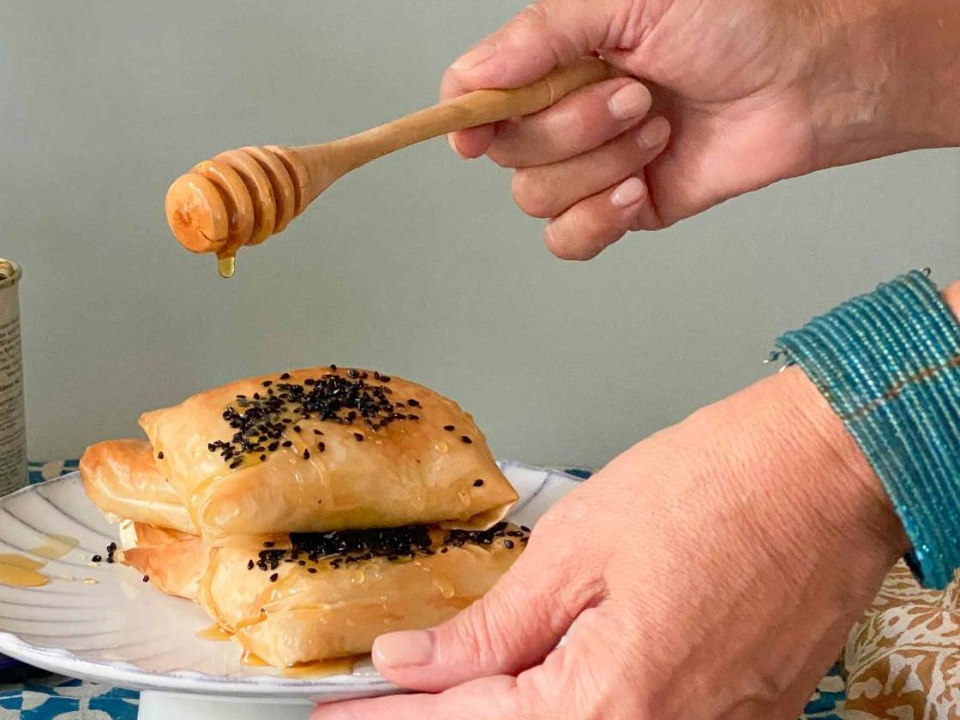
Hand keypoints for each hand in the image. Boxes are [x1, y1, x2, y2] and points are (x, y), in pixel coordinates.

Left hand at [312, 364, 907, 719]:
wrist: (826, 473)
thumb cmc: (714, 488)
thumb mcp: (575, 548)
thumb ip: (490, 626)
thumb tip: (416, 663)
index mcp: (612, 704)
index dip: (394, 718)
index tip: (341, 712)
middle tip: (377, 705)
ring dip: (502, 712)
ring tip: (445, 685)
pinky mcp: (736, 718)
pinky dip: (569, 704)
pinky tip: (530, 678)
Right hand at [444, 0, 959, 259]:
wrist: (808, 83)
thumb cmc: (734, 26)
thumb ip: (543, 31)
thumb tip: (472, 78)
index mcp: (552, 61)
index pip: (473, 97)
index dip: (465, 117)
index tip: (478, 128)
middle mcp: (561, 115)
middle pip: (505, 152)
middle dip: (571, 129)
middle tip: (638, 98)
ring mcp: (589, 167)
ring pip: (536, 197)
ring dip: (599, 166)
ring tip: (660, 132)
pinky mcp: (621, 211)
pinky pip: (568, 241)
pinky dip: (596, 220)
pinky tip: (638, 190)